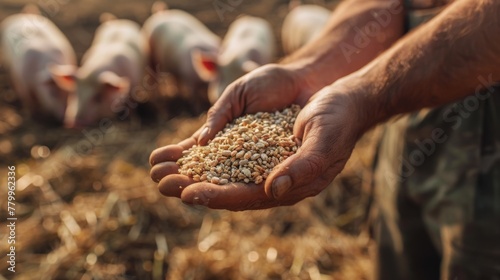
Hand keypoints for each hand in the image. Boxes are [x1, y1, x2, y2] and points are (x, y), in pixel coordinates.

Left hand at [150, 68, 366, 210]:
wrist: (344, 97)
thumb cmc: (339, 118)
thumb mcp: (325, 139)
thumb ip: (302, 166)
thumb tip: (273, 190)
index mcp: (290, 185)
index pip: (247, 196)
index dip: (217, 196)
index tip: (187, 194)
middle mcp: (273, 178)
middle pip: (226, 187)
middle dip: (193, 186)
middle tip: (161, 184)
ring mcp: (263, 161)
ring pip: (221, 171)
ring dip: (191, 171)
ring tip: (160, 169)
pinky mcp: (257, 144)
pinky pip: (226, 151)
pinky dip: (203, 152)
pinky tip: (182, 149)